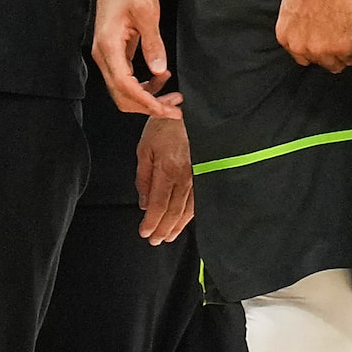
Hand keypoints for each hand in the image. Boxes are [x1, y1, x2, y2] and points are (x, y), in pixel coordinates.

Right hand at [93, 0, 179, 117]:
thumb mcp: (147, 13)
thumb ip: (153, 44)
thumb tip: (159, 72)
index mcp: (108, 46)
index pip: (125, 86)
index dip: (146, 102)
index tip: (166, 110)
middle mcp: (102, 55)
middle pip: (121, 96)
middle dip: (148, 106)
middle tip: (175, 108)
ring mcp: (106, 56)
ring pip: (123, 90)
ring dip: (147, 98)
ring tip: (173, 95)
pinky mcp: (113, 53)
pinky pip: (126, 79)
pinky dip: (143, 85)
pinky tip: (161, 77)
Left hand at [136, 115, 195, 243]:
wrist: (194, 111)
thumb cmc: (168, 125)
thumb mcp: (145, 147)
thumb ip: (143, 177)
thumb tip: (143, 202)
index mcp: (167, 169)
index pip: (158, 205)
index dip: (151, 223)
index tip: (145, 233)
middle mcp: (185, 177)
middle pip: (173, 212)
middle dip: (163, 229)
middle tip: (155, 240)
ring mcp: (199, 176)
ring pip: (188, 210)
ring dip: (177, 226)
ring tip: (169, 236)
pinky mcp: (208, 174)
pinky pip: (200, 200)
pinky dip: (192, 215)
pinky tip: (187, 221)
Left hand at [275, 0, 351, 71]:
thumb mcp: (290, 2)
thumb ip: (294, 22)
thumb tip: (301, 27)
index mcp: (284, 34)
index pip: (298, 55)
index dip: (312, 49)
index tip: (322, 45)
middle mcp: (298, 45)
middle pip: (315, 61)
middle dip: (326, 55)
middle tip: (337, 47)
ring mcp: (319, 48)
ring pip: (333, 65)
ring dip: (341, 58)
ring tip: (348, 50)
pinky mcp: (340, 46)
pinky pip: (348, 58)